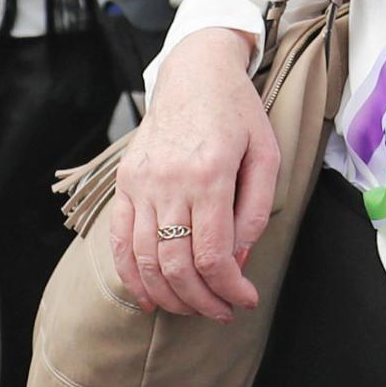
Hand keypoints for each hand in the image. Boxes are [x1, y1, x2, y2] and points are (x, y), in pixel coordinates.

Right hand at [109, 27, 276, 320]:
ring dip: (170, 296)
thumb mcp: (267, 155)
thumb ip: (255, 211)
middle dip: (201, 300)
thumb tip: (237, 259)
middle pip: (176, 264)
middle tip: (223, 312)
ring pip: (144, 260)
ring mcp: (140, 183)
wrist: (194, 73)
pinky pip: (118, 241)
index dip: (229, 287)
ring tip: (194, 309)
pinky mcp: (124, 184)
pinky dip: (131, 276)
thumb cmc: (238, 113)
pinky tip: (149, 298)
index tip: (245, 300)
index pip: (212, 253)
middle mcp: (168, 181)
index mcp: (209, 173)